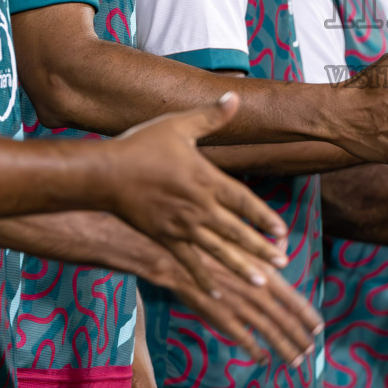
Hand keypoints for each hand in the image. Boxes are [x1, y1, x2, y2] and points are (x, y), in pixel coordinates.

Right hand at [101, 93, 289, 294]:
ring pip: (217, 251)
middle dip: (260, 248)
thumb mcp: (178, 125)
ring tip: (262, 282)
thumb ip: (211, 116)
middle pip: (236, 231)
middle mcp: (198, 207)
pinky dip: (202, 277)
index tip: (282, 231)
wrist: (104, 174)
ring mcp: (181, 225)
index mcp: (206, 180)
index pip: (243, 201)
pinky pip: (188, 261)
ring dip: (240, 267)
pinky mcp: (164, 237)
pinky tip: (216, 292)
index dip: (264, 217)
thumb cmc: (141, 145)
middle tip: (283, 261)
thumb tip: (234, 96)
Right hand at [143, 236, 321, 365]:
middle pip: (286, 320)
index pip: (294, 300)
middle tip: (310, 350)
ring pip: (270, 332)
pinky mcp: (223, 319)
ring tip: (296, 361)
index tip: (319, 328)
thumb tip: (284, 248)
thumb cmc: (212, 249)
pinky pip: (244, 339)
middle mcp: (258, 292)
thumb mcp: (244, 244)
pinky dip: (256, 351)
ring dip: (285, 348)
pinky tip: (263, 360)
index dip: (308, 316)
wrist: (180, 260)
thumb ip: (266, 250)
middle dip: (300, 337)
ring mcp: (242, 307)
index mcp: (267, 274)